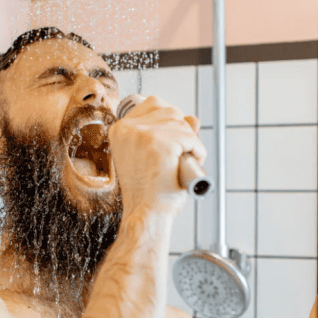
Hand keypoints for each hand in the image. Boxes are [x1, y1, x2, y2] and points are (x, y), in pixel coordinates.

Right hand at [108, 95, 204, 215]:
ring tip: (180, 164)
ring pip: (183, 125)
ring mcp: (143, 135)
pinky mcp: (160, 145)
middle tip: (178, 155)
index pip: (154, 103)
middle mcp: (128, 128)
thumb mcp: (153, 156)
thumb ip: (171, 133)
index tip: (171, 141)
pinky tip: (186, 166)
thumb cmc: (148, 192)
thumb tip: (192, 118)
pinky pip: (191, 139)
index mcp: (120, 129)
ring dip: (190, 144)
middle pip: (171, 111)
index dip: (170, 121)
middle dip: (182, 132)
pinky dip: (197, 152)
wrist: (145, 214)